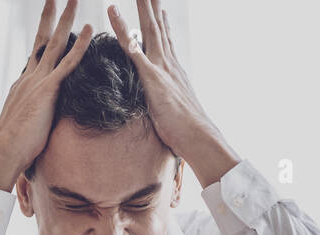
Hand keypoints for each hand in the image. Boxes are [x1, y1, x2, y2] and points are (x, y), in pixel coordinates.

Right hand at [0, 0, 93, 189]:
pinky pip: (68, 62)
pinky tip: (91, 29)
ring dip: (66, 20)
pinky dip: (80, 44)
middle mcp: (29, 78)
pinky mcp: (48, 89)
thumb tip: (32, 130)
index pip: (35, 58)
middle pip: (42, 40)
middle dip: (50, 17)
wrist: (4, 152)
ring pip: (55, 43)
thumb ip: (29, 122)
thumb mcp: (21, 130)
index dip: (41, 40)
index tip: (46, 26)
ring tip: (74, 0)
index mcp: (22, 87)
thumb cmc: (11, 150)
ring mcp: (38, 81)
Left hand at [108, 0, 239, 185]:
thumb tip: (164, 101)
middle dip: (150, 6)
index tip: (158, 6)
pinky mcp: (153, 81)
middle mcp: (167, 63)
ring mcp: (160, 69)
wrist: (197, 136)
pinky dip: (129, 40)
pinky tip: (121, 27)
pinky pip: (137, 57)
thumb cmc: (184, 128)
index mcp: (171, 68)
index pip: (163, 39)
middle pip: (155, 27)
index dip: (160, 22)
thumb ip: (166, 98)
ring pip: (147, 33)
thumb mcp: (173, 107)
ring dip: (141, 12)